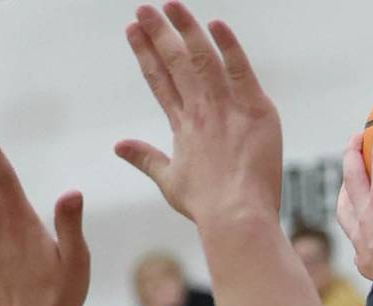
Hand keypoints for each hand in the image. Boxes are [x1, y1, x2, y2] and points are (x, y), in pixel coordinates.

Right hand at [115, 3, 280, 227]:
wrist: (236, 217)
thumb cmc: (207, 206)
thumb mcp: (170, 181)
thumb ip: (145, 158)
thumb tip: (117, 146)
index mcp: (181, 127)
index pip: (159, 81)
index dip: (145, 54)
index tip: (132, 30)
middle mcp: (200, 111)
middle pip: (175, 63)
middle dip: (157, 33)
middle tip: (142, 8)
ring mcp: (226, 109)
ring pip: (203, 59)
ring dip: (185, 29)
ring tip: (170, 5)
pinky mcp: (255, 111)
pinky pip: (240, 71)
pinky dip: (229, 47)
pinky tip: (215, 24)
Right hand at [336, 119, 372, 305]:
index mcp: (367, 257)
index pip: (356, 236)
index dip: (355, 224)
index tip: (360, 216)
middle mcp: (361, 233)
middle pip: (346, 201)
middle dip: (346, 181)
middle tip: (349, 165)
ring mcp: (369, 212)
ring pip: (354, 175)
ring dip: (354, 154)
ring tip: (357, 136)